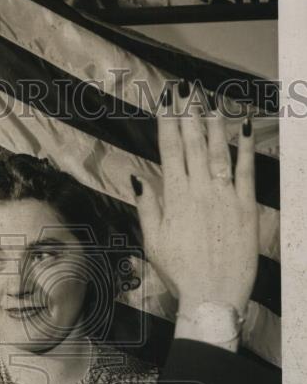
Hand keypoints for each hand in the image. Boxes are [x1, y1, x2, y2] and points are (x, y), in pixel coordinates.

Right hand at [133, 86, 258, 317]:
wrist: (212, 295)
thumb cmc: (180, 273)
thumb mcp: (153, 242)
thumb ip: (146, 208)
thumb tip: (137, 179)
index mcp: (174, 198)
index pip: (169, 151)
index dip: (167, 123)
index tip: (166, 101)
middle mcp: (199, 191)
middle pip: (193, 144)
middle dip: (188, 113)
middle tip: (187, 88)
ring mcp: (225, 197)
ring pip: (219, 150)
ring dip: (214, 122)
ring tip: (210, 99)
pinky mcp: (246, 207)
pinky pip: (246, 170)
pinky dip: (245, 147)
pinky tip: (243, 127)